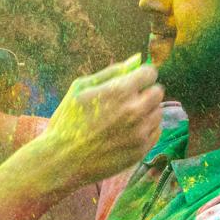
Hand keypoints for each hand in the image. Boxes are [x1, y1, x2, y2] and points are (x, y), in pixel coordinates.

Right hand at [37, 54, 163, 187]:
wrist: (61, 161)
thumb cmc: (67, 121)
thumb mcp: (80, 88)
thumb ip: (111, 72)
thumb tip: (136, 59)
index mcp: (120, 91)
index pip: (150, 73)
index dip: (140, 75)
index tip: (132, 81)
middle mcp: (135, 110)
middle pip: (158, 92)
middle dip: (144, 92)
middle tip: (125, 101)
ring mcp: (140, 132)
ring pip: (158, 113)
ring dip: (145, 112)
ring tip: (122, 120)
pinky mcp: (141, 150)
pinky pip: (155, 131)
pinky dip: (145, 129)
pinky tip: (125, 132)